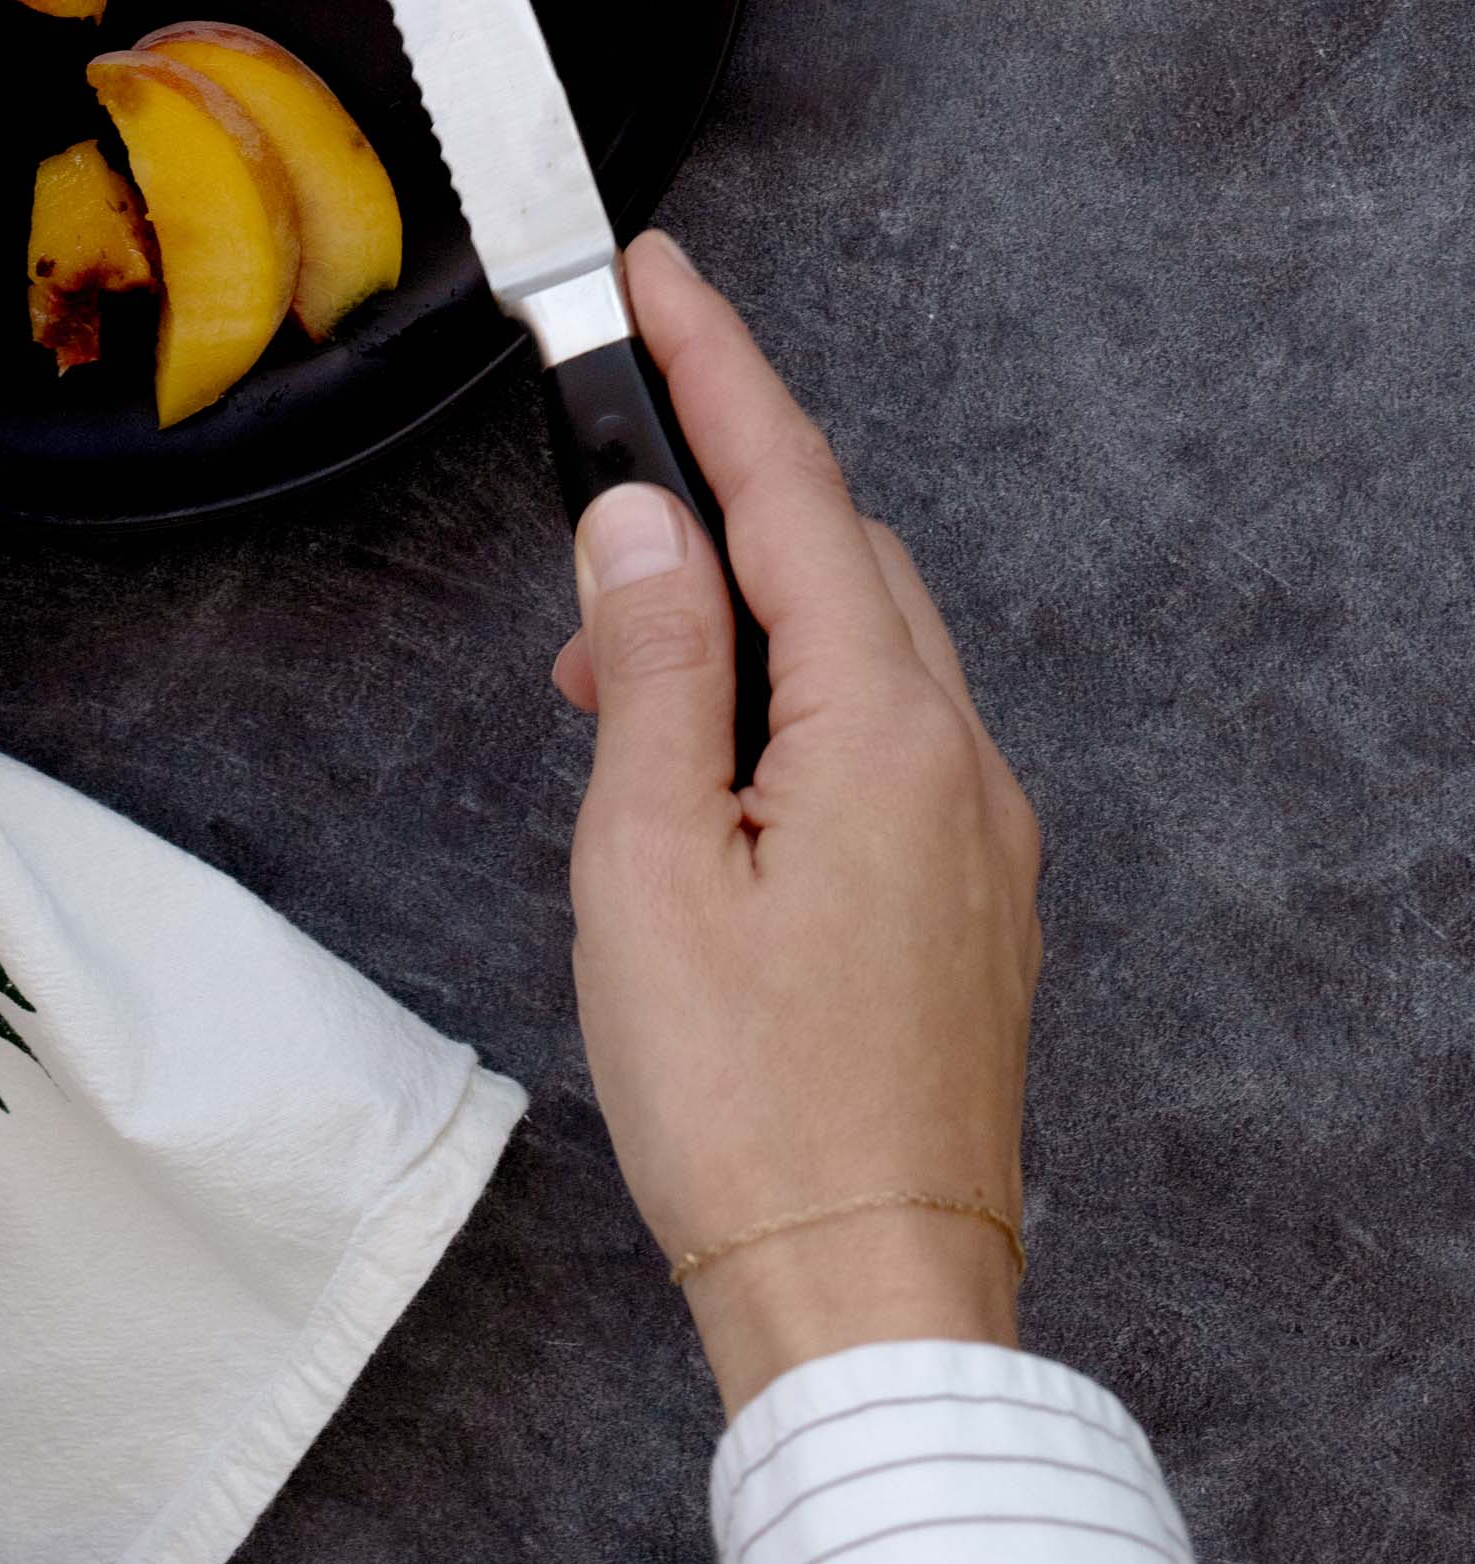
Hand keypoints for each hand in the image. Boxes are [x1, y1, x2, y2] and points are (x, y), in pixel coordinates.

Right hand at [555, 231, 1043, 1416]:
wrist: (865, 1294)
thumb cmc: (743, 1100)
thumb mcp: (647, 860)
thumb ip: (651, 666)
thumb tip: (638, 522)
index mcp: (883, 729)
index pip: (789, 490)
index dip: (715, 363)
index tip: (656, 269)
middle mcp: (961, 757)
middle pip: (839, 550)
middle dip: (711, 503)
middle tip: (582, 529)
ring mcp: (981, 828)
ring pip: (860, 641)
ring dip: (738, 616)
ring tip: (607, 690)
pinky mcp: (970, 891)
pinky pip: (882, 729)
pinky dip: (786, 699)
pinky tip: (698, 770)